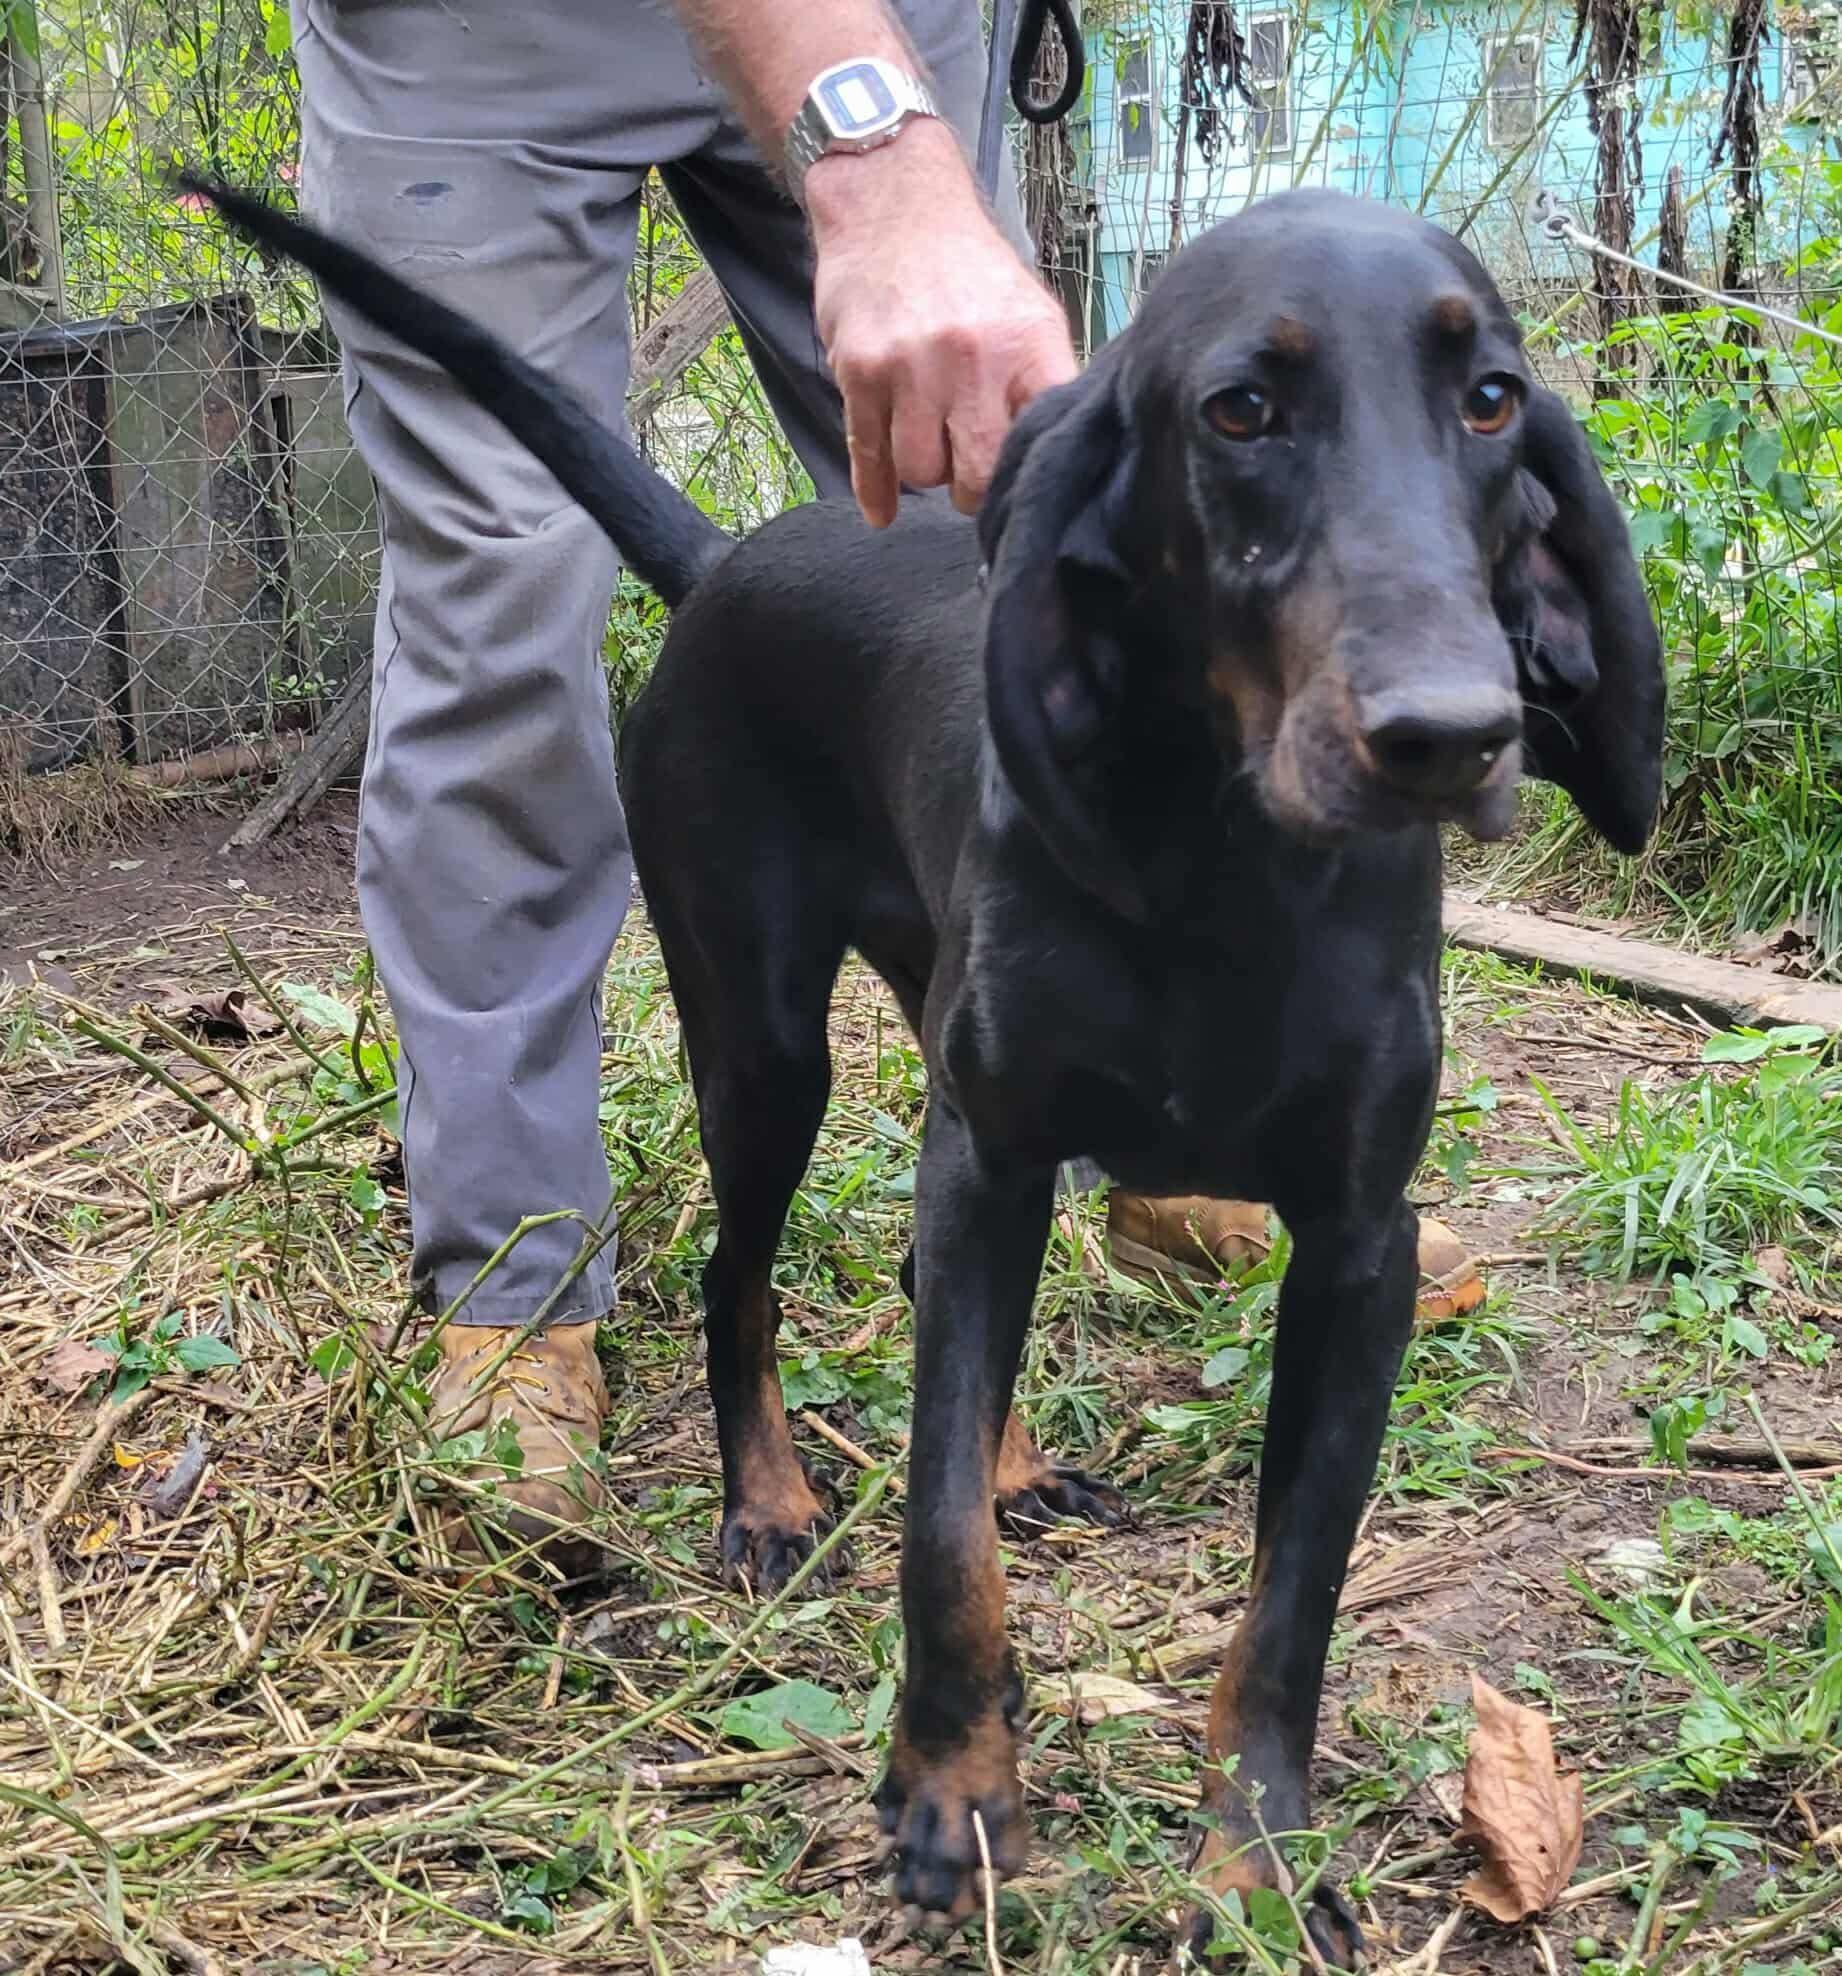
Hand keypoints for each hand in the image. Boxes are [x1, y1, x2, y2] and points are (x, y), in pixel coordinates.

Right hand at [806, 117, 1077, 526]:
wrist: (891, 204)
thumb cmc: (966, 270)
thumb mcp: (1029, 314)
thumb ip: (1042, 385)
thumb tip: (1053, 459)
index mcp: (1027, 346)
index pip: (1039, 441)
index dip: (1029, 474)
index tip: (1024, 488)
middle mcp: (972, 358)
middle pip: (977, 475)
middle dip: (973, 486)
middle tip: (969, 467)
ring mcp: (912, 367)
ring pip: (922, 470)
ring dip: (928, 469)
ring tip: (932, 440)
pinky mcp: (861, 372)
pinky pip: (869, 455)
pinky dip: (876, 491)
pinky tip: (884, 510)